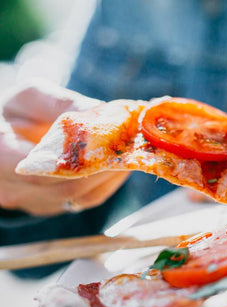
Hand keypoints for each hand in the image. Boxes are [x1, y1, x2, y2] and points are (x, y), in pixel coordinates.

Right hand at [0, 79, 129, 215]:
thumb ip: (60, 103)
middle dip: (103, 169)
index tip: (111, 143)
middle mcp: (10, 187)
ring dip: (110, 178)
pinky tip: (119, 166)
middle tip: (131, 149)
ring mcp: (30, 202)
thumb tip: (100, 110)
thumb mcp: (30, 97)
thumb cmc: (14, 112)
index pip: (43, 170)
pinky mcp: (49, 207)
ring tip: (130, 155)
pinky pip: (83, 201)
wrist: (4, 136)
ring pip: (79, 199)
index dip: (82, 161)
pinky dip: (106, 184)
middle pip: (66, 188)